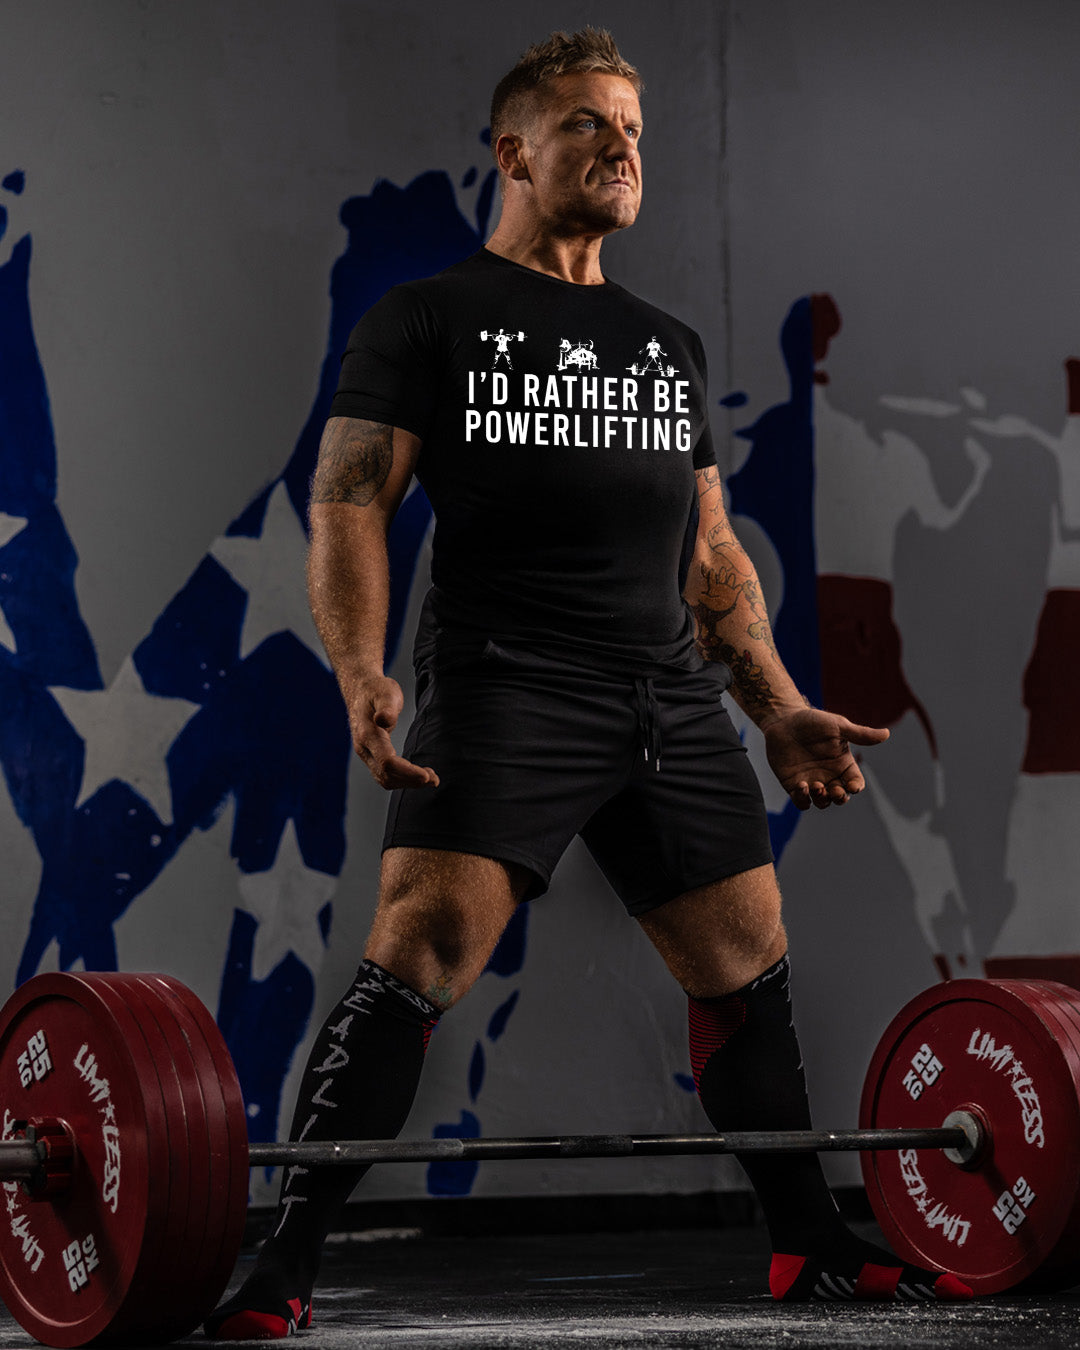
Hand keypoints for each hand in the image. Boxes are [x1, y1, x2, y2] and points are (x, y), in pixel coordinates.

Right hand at [346, 674, 439, 789]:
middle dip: (411, 781)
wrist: (360, 690)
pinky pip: (385, 775)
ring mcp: (366, 754)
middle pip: (386, 775)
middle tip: (435, 779)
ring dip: (408, 783)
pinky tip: (419, 775)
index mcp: (367, 734)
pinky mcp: (371, 755)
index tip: (426, 775)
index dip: (407, 771)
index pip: (387, 762)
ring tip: (431, 778)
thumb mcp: (385, 693)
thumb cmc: (376, 690)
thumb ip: (387, 708)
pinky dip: (402, 779)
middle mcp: (364, 748)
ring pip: (385, 779)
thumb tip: (383, 720)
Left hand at [761, 707, 888, 809]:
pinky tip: (801, 786)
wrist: (784, 721)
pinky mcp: (794, 785)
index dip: (856, 787)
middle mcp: (830, 776)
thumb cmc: (813, 721)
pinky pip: (802, 801)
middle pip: (841, 797)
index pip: (856, 782)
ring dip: (822, 799)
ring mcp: (812, 782)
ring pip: (823, 802)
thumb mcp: (838, 726)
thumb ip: (860, 734)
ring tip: (816, 786)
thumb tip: (886, 734)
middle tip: (834, 790)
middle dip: (840, 798)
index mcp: (843, 764)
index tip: (851, 785)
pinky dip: (803, 799)